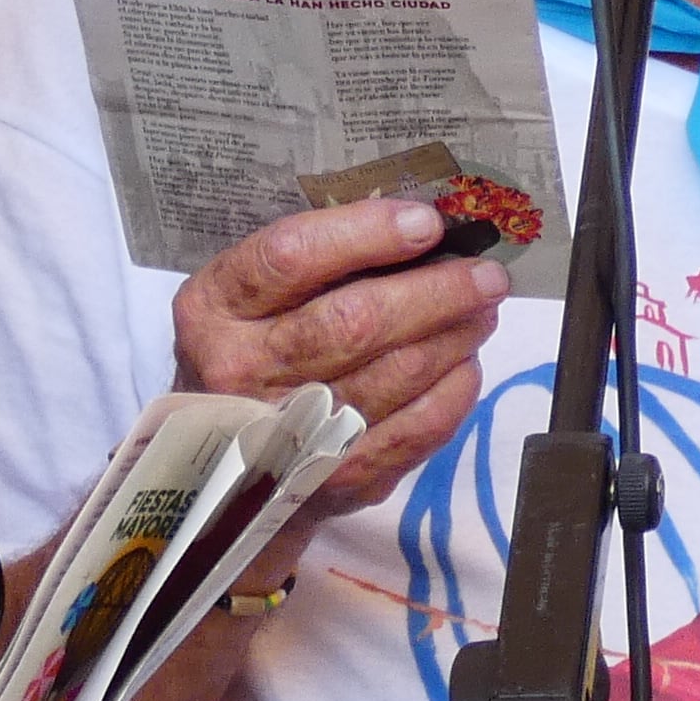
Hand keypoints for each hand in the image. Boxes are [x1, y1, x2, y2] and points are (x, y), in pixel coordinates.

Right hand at [172, 195, 506, 513]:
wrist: (225, 467)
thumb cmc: (255, 351)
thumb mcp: (252, 297)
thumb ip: (319, 260)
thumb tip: (423, 226)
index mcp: (213, 310)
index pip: (290, 257)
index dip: (366, 234)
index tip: (427, 222)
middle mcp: (241, 371)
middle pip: (354, 321)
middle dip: (436, 291)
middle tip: (486, 274)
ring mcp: (287, 433)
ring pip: (394, 374)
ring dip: (454, 336)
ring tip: (483, 310)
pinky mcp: (334, 478)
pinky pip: (415, 429)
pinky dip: (454, 390)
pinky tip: (465, 363)